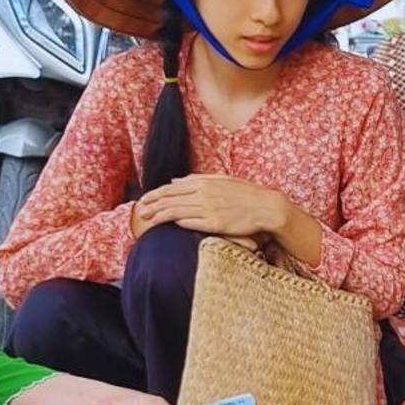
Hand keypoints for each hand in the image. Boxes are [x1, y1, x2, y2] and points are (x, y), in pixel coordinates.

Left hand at [137, 175, 290, 240]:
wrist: (265, 207)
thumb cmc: (244, 194)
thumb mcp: (220, 180)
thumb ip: (196, 179)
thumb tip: (175, 181)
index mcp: (204, 182)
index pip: (172, 188)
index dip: (155, 194)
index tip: (144, 200)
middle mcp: (203, 193)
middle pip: (170, 199)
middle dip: (151, 205)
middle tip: (139, 211)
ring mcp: (209, 208)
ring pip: (176, 211)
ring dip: (158, 215)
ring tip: (146, 220)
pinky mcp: (215, 223)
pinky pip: (191, 223)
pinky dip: (177, 222)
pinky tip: (167, 225)